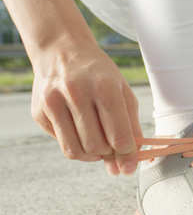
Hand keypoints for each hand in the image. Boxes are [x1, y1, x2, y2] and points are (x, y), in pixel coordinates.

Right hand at [30, 35, 142, 175]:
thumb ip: (131, 127)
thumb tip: (128, 163)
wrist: (62, 51)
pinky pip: (61, 143)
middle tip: (112, 146)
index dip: (127, 154)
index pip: (119, 135)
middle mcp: (76, 93)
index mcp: (104, 87)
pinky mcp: (39, 112)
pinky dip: (75, 144)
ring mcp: (53, 102)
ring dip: (92, 155)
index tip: (129, 162)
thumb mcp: (123, 92)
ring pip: (75, 151)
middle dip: (109, 153)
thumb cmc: (99, 74)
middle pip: (97, 146)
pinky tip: (80, 129)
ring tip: (99, 144)